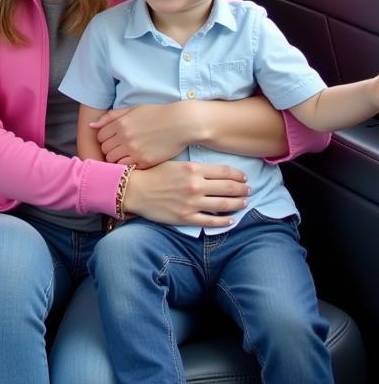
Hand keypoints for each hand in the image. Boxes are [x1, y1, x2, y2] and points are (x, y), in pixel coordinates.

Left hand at [91, 103, 194, 166]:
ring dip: (117, 159)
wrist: (181, 123)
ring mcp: (134, 150)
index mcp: (120, 123)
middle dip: (109, 149)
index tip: (114, 139)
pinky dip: (127, 165)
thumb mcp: (133, 109)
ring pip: (113, 160)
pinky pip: (126, 167)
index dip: (105, 138)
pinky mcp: (144, 161)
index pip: (100, 136)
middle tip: (120, 148)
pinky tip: (135, 160)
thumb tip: (91, 126)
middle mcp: (124, 137)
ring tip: (127, 155)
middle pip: (105, 149)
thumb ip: (111, 117)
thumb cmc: (157, 115)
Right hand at [125, 161, 249, 227]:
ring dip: (238, 204)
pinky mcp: (186, 217)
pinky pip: (211, 221)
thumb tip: (213, 170)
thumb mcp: (174, 162)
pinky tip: (231, 219)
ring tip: (244, 203)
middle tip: (249, 190)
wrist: (134, 190)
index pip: (225, 171)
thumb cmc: (152, 174)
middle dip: (243, 189)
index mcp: (193, 169)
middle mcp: (196, 185)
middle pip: (229, 187)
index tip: (244, 177)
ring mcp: (192, 203)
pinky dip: (225, 221)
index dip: (239, 175)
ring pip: (224, 205)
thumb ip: (194, 166)